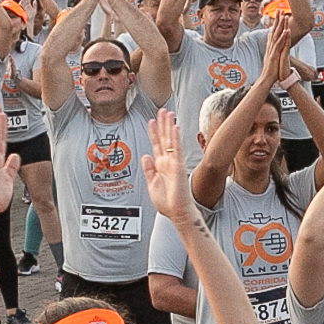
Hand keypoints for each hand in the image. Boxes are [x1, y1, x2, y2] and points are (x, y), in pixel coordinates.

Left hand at [143, 110, 194, 226]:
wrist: (177, 212)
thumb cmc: (167, 203)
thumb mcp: (151, 184)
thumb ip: (148, 169)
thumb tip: (145, 156)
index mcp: (160, 166)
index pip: (156, 145)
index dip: (153, 133)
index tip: (151, 121)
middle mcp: (167, 162)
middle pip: (163, 139)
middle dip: (162, 124)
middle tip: (161, 111)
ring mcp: (173, 163)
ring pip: (170, 140)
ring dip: (168, 126)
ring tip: (167, 113)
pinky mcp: (178, 166)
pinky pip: (176, 149)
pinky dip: (175, 138)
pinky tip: (174, 127)